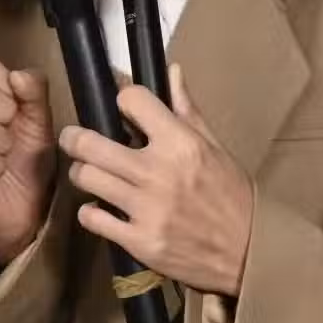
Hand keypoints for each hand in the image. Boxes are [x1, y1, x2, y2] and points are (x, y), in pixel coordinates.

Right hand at [0, 52, 55, 267]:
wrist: (23, 208)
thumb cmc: (26, 157)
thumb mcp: (38, 119)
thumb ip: (34, 92)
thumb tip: (18, 75)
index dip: (7, 83)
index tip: (15, 108)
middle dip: (4, 109)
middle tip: (9, 131)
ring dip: (3, 142)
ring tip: (2, 154)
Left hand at [59, 63, 252, 296]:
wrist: (249, 252)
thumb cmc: (232, 194)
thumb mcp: (215, 147)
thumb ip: (186, 109)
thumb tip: (171, 70)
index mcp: (180, 142)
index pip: (131, 100)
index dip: (123, 101)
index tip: (122, 110)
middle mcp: (158, 172)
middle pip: (91, 143)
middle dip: (75, 137)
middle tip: (74, 139)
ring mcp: (146, 209)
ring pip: (86, 178)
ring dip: (82, 173)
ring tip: (88, 174)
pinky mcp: (139, 241)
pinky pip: (93, 219)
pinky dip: (91, 213)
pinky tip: (99, 209)